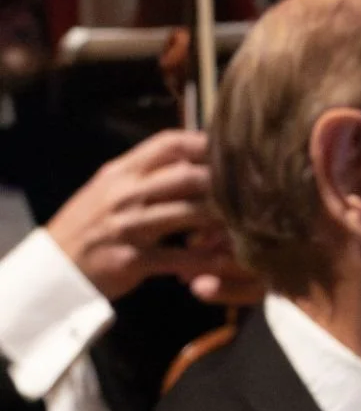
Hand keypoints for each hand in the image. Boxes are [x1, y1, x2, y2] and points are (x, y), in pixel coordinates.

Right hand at [44, 130, 259, 305]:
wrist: (55, 266)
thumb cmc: (88, 228)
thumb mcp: (108, 189)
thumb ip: (142, 174)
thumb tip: (182, 160)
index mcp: (122, 172)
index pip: (168, 144)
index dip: (204, 144)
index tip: (232, 152)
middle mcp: (126, 193)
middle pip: (185, 176)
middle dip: (222, 182)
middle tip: (255, 190)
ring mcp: (130, 226)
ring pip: (188, 214)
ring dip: (222, 219)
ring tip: (250, 224)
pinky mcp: (134, 260)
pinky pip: (180, 258)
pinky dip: (207, 261)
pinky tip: (230, 263)